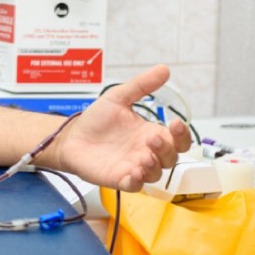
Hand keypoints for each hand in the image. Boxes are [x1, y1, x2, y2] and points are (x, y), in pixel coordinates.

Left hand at [52, 65, 190, 191]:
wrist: (71, 136)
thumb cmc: (96, 120)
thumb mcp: (118, 98)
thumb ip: (141, 85)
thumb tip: (164, 69)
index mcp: (150, 134)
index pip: (177, 139)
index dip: (182, 135)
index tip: (176, 123)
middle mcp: (146, 152)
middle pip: (171, 158)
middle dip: (167, 149)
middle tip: (152, 139)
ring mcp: (134, 167)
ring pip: (156, 174)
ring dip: (154, 166)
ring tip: (145, 156)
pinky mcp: (119, 179)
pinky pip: (135, 186)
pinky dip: (137, 181)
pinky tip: (134, 173)